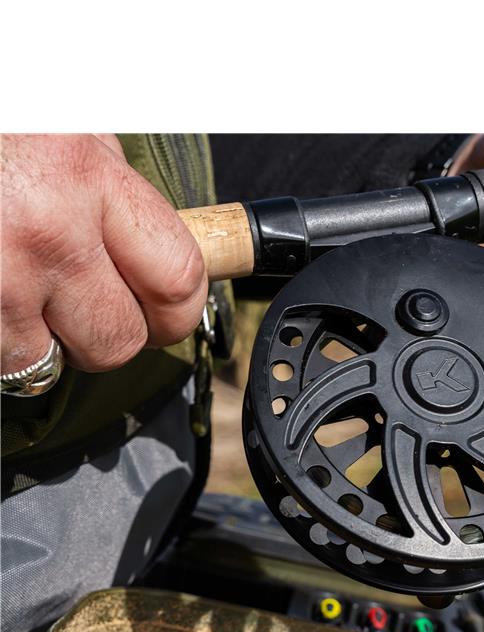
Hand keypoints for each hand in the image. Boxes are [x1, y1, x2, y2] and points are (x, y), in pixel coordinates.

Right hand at [0, 134, 206, 374]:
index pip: (177, 278)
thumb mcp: (57, 125)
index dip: (178, 314)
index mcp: (87, 176)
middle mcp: (43, 231)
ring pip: (42, 366)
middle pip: (116, 341)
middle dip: (104, 338)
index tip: (165, 319)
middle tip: (83, 313)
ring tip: (11, 291)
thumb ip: (111, 190)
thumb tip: (152, 251)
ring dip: (34, 344)